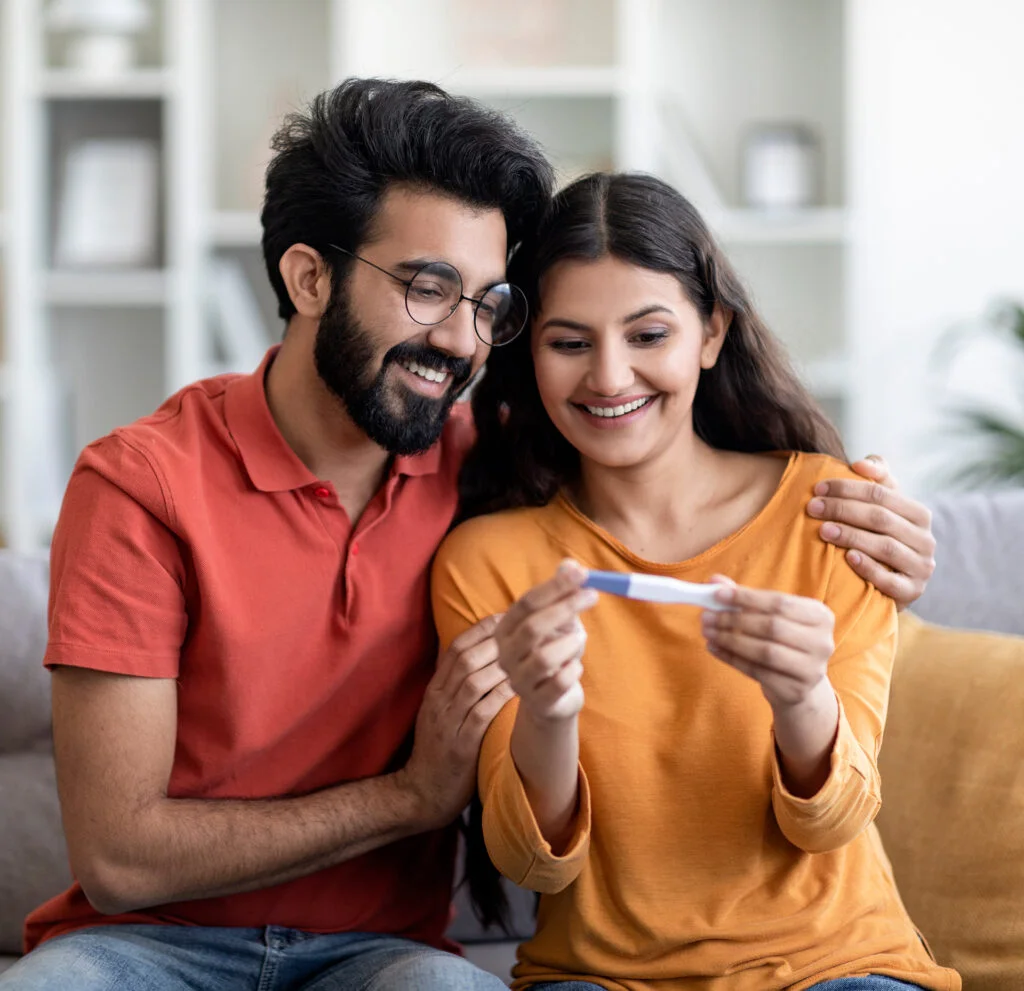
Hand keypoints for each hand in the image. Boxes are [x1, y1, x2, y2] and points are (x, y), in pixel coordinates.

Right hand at [400, 615, 512, 829]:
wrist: (422, 792)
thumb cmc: (440, 748)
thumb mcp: (440, 712)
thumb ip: (456, 686)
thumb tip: (481, 656)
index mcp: (434, 690)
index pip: (455, 648)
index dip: (482, 629)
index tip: (508, 616)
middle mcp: (438, 701)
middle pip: (464, 659)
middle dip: (496, 640)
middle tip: (526, 628)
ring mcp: (447, 722)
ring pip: (473, 681)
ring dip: (502, 664)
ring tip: (528, 652)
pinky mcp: (460, 745)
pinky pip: (481, 712)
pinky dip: (501, 695)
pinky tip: (521, 685)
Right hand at [495, 560, 596, 722]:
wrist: (554, 700)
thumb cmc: (556, 651)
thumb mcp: (561, 620)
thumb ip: (563, 593)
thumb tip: (571, 565)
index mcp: (505, 629)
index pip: (527, 603)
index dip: (555, 587)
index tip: (583, 574)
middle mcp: (505, 655)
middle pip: (532, 627)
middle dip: (566, 608)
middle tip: (593, 596)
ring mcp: (519, 681)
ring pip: (545, 657)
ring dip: (571, 643)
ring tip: (580, 639)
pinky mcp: (538, 703)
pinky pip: (560, 682)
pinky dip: (574, 670)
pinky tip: (575, 668)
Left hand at [700, 577, 835, 710]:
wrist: (799, 682)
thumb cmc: (783, 640)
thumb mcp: (772, 616)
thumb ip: (746, 598)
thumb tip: (715, 581)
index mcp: (821, 615)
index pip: (779, 602)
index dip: (746, 597)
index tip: (718, 594)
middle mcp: (822, 642)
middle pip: (772, 626)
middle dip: (735, 620)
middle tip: (707, 616)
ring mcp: (812, 669)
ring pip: (764, 651)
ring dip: (730, 640)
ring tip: (708, 632)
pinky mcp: (795, 690)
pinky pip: (757, 672)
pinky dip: (732, 659)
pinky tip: (715, 648)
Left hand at [807, 454, 935, 609]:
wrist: (887, 586)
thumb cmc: (878, 538)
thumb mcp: (881, 508)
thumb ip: (876, 480)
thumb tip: (860, 463)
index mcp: (919, 515)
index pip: (883, 494)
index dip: (848, 488)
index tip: (818, 488)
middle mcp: (926, 540)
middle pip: (881, 518)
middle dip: (843, 509)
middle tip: (812, 508)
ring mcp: (921, 568)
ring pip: (885, 546)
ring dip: (851, 536)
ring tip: (823, 530)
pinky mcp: (912, 592)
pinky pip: (890, 580)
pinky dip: (868, 567)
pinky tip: (847, 558)